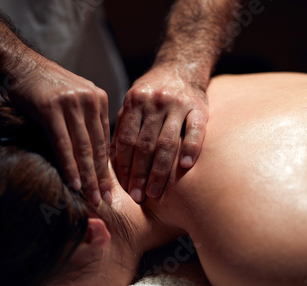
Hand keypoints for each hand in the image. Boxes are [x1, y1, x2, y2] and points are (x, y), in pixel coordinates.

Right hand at [8, 56, 111, 204]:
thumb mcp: (74, 99)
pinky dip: (69, 166)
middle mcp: (90, 99)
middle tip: (105, 200)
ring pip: (82, 147)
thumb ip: (86, 120)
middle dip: (101, 178)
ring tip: (92, 198)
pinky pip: (63, 143)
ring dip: (87, 177)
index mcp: (99, 99)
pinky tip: (74, 183)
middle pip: (97, 147)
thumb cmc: (45, 87)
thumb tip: (92, 153)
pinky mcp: (51, 107)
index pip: (105, 141)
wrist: (20, 64)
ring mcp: (71, 103)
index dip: (107, 168)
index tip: (110, 190)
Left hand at [111, 66, 207, 202]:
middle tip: (136, 197)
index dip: (123, 165)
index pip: (125, 139)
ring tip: (155, 192)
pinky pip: (195, 131)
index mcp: (134, 101)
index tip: (121, 187)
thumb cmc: (151, 94)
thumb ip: (123, 128)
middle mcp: (154, 101)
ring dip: (159, 170)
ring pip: (166, 142)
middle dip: (139, 174)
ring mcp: (177, 104)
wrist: (180, 68)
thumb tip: (107, 160)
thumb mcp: (133, 104)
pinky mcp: (199, 107)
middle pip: (144, 144)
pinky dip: (191, 148)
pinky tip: (186, 167)